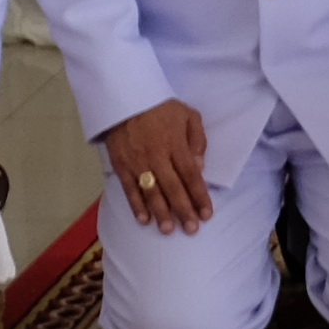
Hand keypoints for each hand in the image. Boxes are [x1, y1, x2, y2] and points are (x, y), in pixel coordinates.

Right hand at [100, 97, 212, 232]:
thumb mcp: (188, 114)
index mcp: (176, 144)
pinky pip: (129, 189)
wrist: (125, 98)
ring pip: (151, 192)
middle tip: (191, 230)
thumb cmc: (160, 107)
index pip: (191, 175)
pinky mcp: (121, 165)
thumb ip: (197, 140)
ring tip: (169, 230)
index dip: (200, 196)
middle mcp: (158, 156)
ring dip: (161, 213)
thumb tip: (200, 166)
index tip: (207, 214)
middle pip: (173, 188)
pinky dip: (136, 205)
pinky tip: (144, 220)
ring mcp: (138, 162)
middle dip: (183, 210)